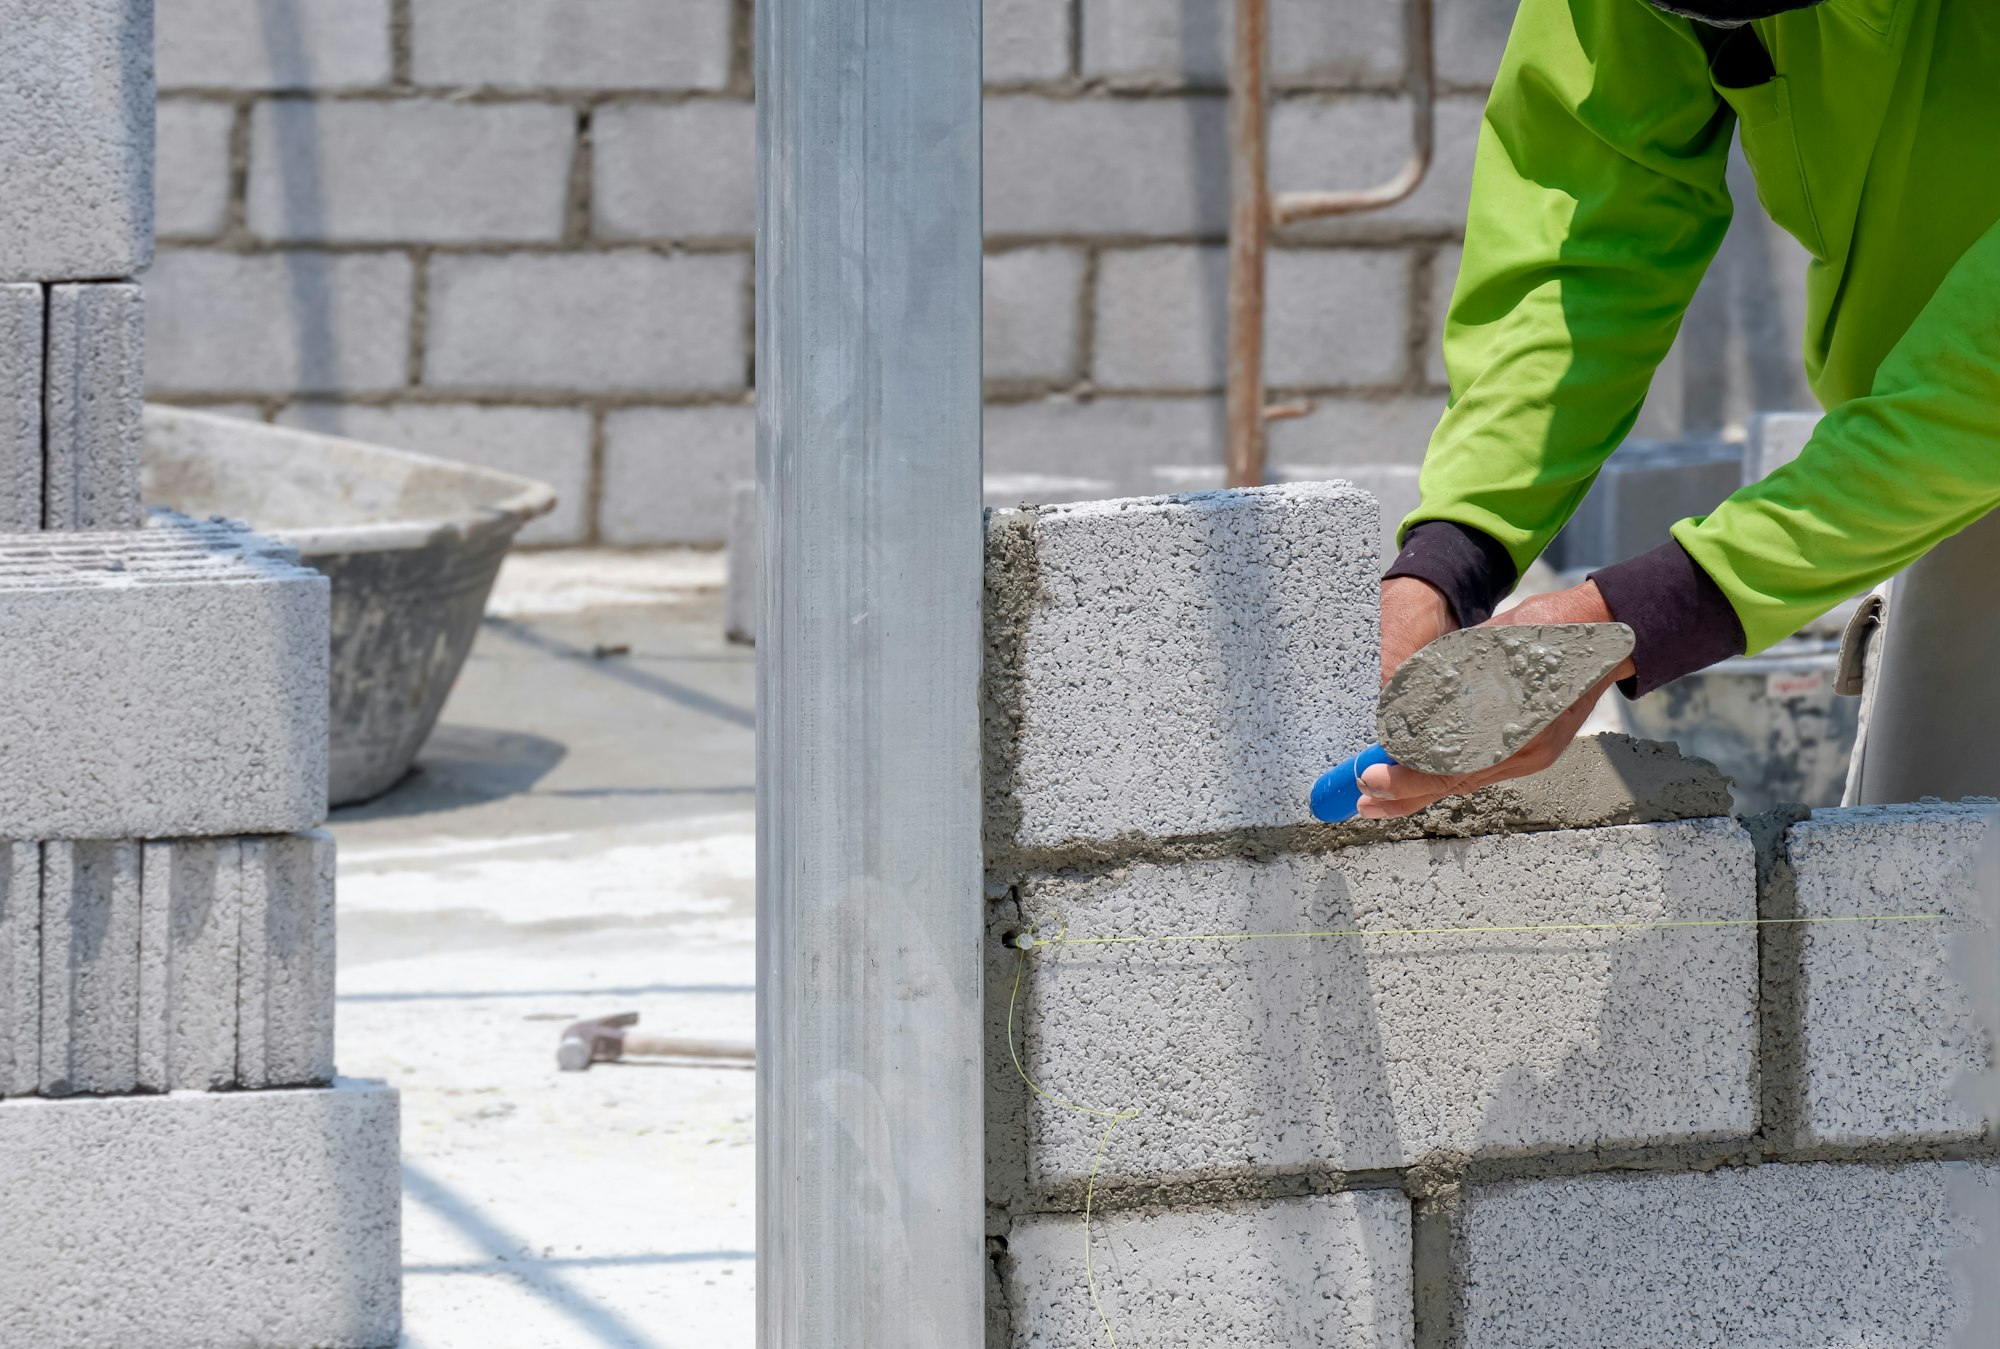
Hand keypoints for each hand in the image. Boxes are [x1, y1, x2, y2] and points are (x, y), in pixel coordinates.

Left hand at [1357, 580, 1634, 818]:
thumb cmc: (1550, 630)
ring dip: (1420, 788)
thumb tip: (1401, 700)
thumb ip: (1452, 672)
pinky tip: (1417, 779)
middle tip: (1363, 800)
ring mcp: (1531, 754)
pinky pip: (1479, 770)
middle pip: (1456, 783)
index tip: (1372, 775)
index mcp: (1519, 728)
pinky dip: (1444, 776)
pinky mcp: (1531, 751)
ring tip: (1379, 797)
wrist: (1604, 634)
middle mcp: (1527, 750)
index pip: (1453, 765)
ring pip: (1465, 781)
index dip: (1409, 775)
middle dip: (1405, 794)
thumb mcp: (1494, 642)